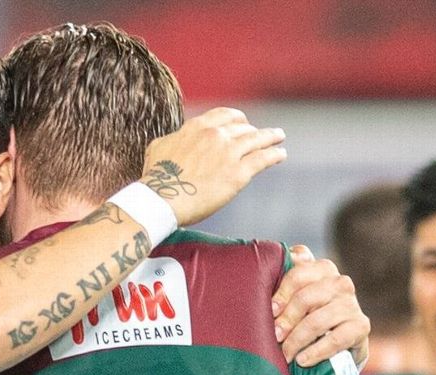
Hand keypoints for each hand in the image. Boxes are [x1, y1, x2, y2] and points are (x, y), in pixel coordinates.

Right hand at [140, 107, 285, 225]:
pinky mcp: (238, 173)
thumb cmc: (155, 177)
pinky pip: (263, 159)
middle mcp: (216, 135)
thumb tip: (177, 139)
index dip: (236, 118)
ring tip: (279, 137)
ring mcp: (229, 153)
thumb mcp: (159, 147)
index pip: (224, 115)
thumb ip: (175, 139)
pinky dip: (274, 155)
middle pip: (243, 127)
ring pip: (257, 139)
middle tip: (260, 135)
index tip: (242, 122)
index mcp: (197, 127)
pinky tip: (280, 154)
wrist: (162, 198)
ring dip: (271, 136)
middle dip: (252, 130)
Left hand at [272, 245, 369, 366]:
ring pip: (318, 320)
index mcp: (321, 269)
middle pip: (306, 297)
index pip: (299, 273)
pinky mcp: (361, 326)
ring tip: (286, 354)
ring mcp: (352, 304)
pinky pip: (336, 339)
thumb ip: (280, 281)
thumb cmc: (305, 318)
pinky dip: (316, 351)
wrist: (338, 349)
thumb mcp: (293, 300)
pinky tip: (302, 360)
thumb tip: (260, 270)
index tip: (271, 311)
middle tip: (275, 336)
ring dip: (297, 339)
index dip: (282, 292)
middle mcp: (339, 282)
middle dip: (287, 319)